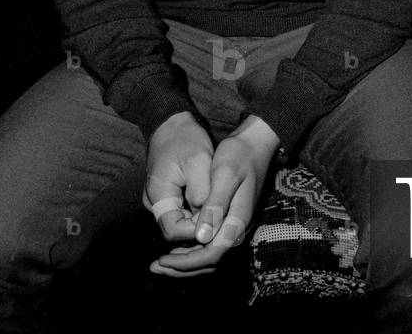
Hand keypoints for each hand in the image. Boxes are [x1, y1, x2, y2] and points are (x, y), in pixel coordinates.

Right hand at [143, 111, 213, 242]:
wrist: (173, 124)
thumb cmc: (186, 139)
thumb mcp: (199, 161)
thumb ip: (201, 191)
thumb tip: (206, 218)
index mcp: (158, 195)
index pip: (173, 230)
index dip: (195, 231)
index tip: (215, 220)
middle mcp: (153, 202)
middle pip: (175, 229)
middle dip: (198, 226)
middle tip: (220, 215)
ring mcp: (158, 199)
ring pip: (178, 221)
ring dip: (197, 218)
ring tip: (217, 207)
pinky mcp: (165, 195)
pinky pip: (179, 211)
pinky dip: (193, 210)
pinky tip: (209, 200)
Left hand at [150, 114, 280, 276]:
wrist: (257, 143)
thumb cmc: (239, 155)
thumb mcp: (225, 175)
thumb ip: (216, 205)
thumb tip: (201, 236)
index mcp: (237, 220)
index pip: (211, 254)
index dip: (185, 262)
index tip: (162, 259)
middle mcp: (238, 227)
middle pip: (209, 261)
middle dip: (182, 268)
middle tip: (155, 267)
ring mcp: (236, 223)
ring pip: (210, 254)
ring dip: (186, 261)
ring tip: (162, 261)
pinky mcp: (231, 218)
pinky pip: (212, 243)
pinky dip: (194, 249)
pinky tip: (178, 244)